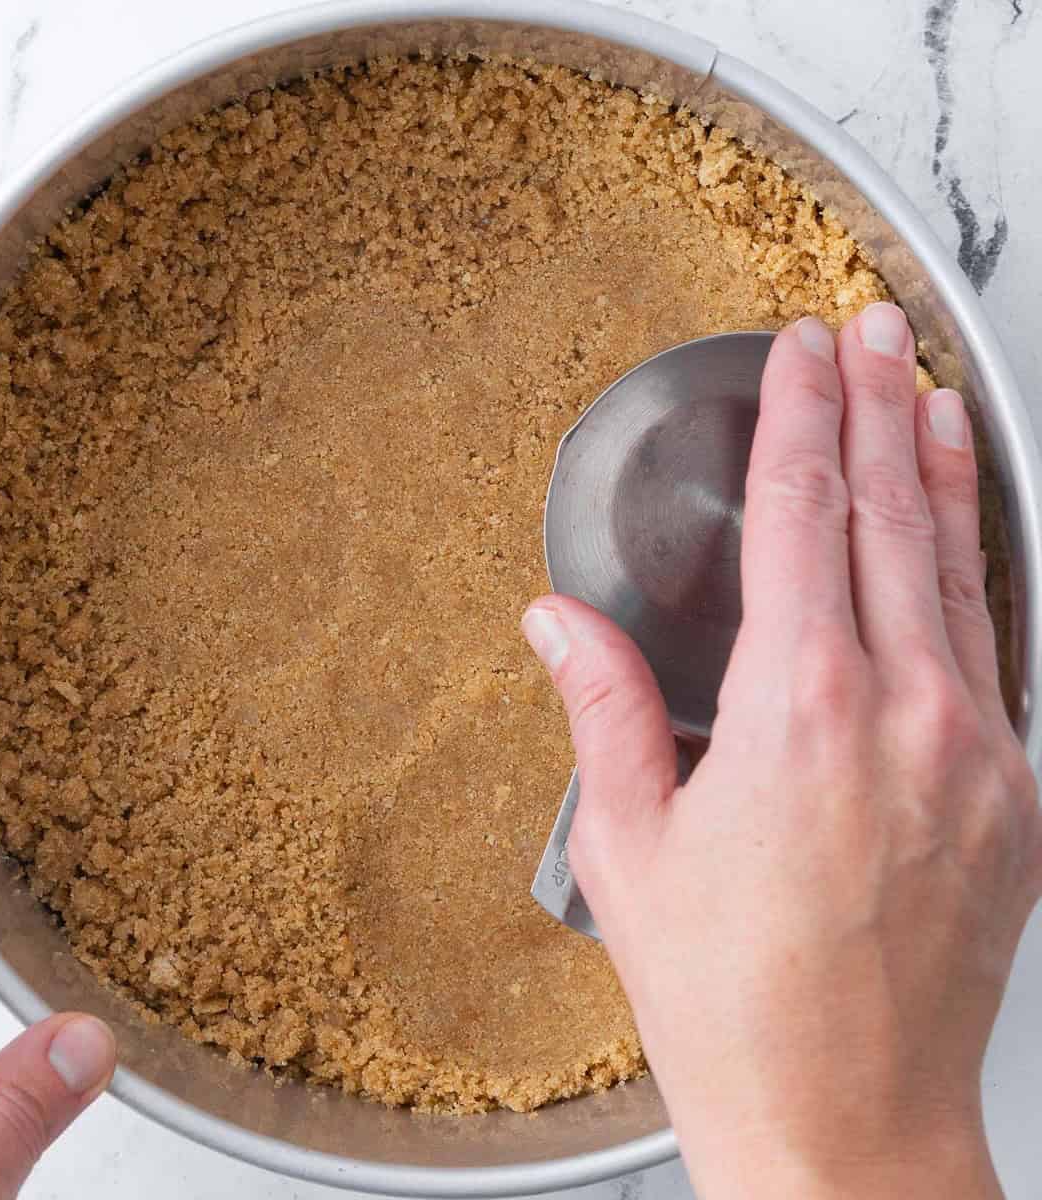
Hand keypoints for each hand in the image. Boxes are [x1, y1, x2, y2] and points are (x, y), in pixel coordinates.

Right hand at [522, 302, 1040, 1198]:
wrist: (846, 1120)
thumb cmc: (730, 997)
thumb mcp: (631, 845)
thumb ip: (603, 709)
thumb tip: (556, 620)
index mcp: (797, 713)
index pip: (802, 518)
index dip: (798, 419)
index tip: (798, 352)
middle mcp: (903, 715)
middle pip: (890, 517)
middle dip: (875, 406)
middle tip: (870, 330)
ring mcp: (976, 752)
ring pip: (959, 568)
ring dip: (937, 468)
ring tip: (929, 392)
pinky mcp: (1014, 794)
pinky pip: (996, 645)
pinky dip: (976, 564)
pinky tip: (963, 529)